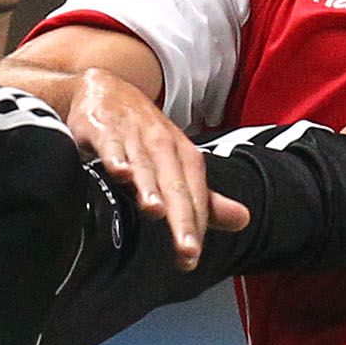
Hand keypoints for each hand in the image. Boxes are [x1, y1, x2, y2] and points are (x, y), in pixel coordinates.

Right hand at [69, 65, 247, 267]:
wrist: (102, 87)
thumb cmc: (142, 133)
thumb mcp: (176, 161)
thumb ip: (203, 197)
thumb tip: (244, 221)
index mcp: (182, 154)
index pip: (195, 191)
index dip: (195, 224)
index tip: (190, 258)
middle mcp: (161, 143)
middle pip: (174, 182)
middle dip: (180, 215)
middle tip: (185, 249)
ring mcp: (131, 133)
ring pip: (143, 163)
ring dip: (148, 186)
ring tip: (155, 211)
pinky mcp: (101, 126)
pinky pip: (110, 143)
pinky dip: (114, 156)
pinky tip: (118, 172)